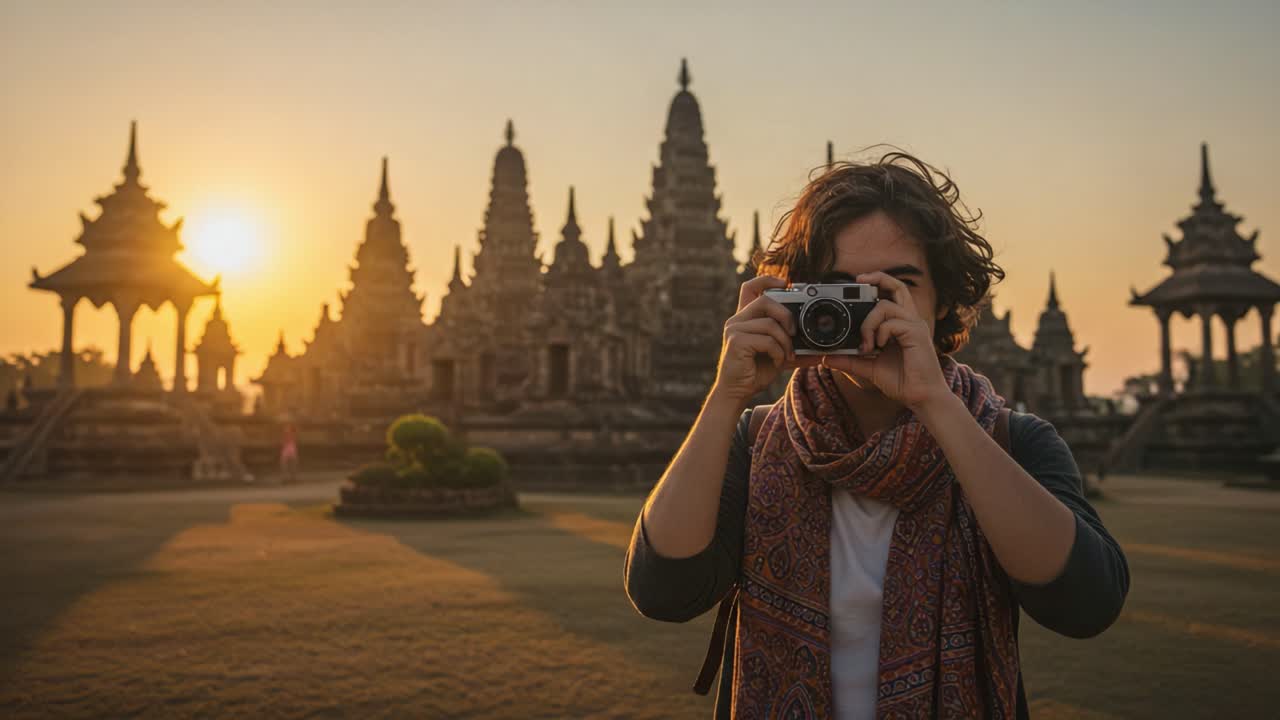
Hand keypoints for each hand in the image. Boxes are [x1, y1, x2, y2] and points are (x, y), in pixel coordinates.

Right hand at [711, 275, 820, 405]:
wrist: (737, 392)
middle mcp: (737, 320)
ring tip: (787, 356)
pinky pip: (767, 340)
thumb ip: (794, 348)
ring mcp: (735, 330)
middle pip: (765, 300)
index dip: (767, 280)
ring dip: (785, 342)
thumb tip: (820, 351)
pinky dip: (778, 352)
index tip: (784, 282)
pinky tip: (777, 362)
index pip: (750, 288)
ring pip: (770, 323)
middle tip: (794, 332)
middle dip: (786, 314)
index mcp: (745, 319)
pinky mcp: (736, 342)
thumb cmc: (755, 372)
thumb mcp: (778, 355)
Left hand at [820, 271, 949, 409]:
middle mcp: (909, 320)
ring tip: (866, 345)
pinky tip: (878, 348)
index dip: (876, 284)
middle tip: (858, 280)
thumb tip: (828, 357)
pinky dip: (879, 333)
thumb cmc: (901, 381)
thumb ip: (851, 360)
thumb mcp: (869, 367)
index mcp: (901, 324)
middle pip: (898, 286)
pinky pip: (892, 322)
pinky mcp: (917, 333)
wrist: (920, 397)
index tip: (857, 283)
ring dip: (868, 323)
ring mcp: (914, 325)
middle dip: (878, 277)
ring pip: (885, 306)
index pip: (891, 294)